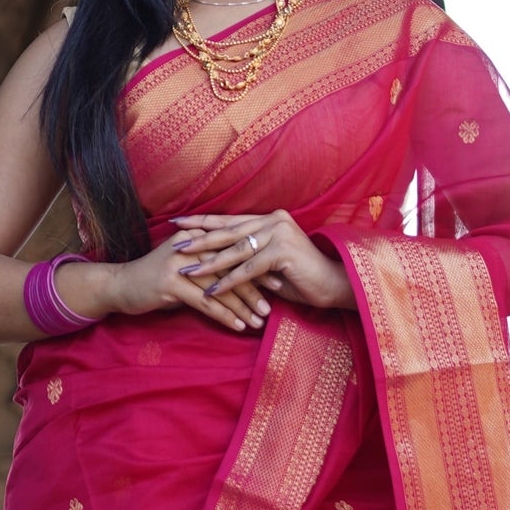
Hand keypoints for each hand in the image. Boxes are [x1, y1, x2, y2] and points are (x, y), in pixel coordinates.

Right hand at [83, 232, 272, 333]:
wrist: (121, 285)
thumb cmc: (157, 278)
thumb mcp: (186, 266)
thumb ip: (211, 266)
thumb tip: (244, 276)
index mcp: (198, 236)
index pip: (234, 251)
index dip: (257, 266)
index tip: (279, 280)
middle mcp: (191, 246)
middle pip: (232, 266)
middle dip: (256, 286)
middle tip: (275, 303)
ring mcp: (180, 263)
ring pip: (221, 286)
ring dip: (243, 305)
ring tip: (260, 319)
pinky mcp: (171, 283)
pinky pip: (206, 302)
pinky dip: (225, 315)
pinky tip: (239, 326)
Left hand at [169, 210, 353, 311]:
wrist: (334, 285)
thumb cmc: (302, 278)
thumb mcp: (269, 264)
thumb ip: (248, 258)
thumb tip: (219, 260)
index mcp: (269, 219)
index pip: (230, 220)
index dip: (203, 222)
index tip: (178, 223)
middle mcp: (273, 220)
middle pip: (228, 231)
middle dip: (199, 238)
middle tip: (175, 243)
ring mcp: (279, 234)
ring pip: (235, 250)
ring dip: (209, 262)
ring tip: (186, 270)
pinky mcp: (283, 252)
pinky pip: (248, 269)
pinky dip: (229, 281)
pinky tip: (212, 290)